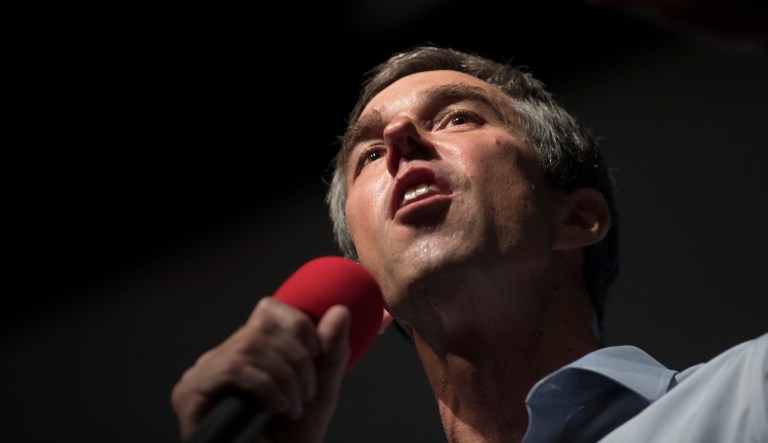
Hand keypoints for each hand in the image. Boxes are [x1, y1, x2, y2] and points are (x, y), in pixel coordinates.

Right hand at [171, 296, 350, 442]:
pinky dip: (266, 387)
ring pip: (250, 345)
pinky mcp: (190, 393)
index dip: (298, 325)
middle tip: (306, 394)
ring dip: (285, 377)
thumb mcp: (318, 394)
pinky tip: (275, 410)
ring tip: (292, 407)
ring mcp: (202, 375)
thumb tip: (340, 311)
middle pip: (262, 326)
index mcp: (247, 354)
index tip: (316, 356)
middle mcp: (221, 359)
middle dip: (298, 359)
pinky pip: (233, 368)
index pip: (268, 310)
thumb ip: (331, 354)